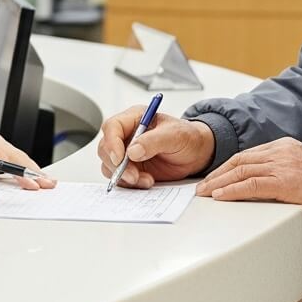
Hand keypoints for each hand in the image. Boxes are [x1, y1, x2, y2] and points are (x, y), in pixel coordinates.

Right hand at [97, 107, 214, 188]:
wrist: (196, 154)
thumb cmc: (187, 137)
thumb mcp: (175, 135)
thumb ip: (154, 141)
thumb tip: (132, 151)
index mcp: (134, 118)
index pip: (112, 126)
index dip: (112, 142)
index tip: (120, 158)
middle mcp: (126, 135)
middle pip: (106, 148)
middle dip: (116, 165)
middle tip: (133, 176)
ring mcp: (127, 153)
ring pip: (109, 165)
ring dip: (124, 176)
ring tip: (146, 180)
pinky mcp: (131, 168)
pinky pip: (120, 178)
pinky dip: (130, 183)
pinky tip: (147, 182)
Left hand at [195, 137, 301, 224]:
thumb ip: (285, 170)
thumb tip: (264, 182)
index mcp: (286, 146)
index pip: (248, 154)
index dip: (227, 166)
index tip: (213, 177)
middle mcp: (283, 151)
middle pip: (240, 160)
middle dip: (217, 174)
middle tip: (201, 187)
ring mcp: (285, 165)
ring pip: (242, 171)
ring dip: (219, 183)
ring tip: (204, 193)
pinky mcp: (288, 182)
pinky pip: (252, 185)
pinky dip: (232, 190)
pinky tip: (221, 196)